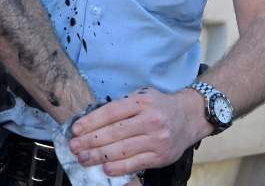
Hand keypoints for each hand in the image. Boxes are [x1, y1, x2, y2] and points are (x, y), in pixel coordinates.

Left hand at [68, 88, 211, 176]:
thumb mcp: (142, 96)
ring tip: (83, 158)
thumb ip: (121, 107)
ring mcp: (157, 139)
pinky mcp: (162, 156)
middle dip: (90, 141)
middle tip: (74, 147)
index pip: (111, 112)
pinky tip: (105, 169)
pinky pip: (136, 163)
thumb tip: (91, 121)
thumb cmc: (160, 106)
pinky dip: (119, 167)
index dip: (91, 122)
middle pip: (114, 133)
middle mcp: (150, 120)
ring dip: (99, 156)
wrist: (191, 116)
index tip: (75, 130)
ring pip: (123, 150)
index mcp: (142, 102)